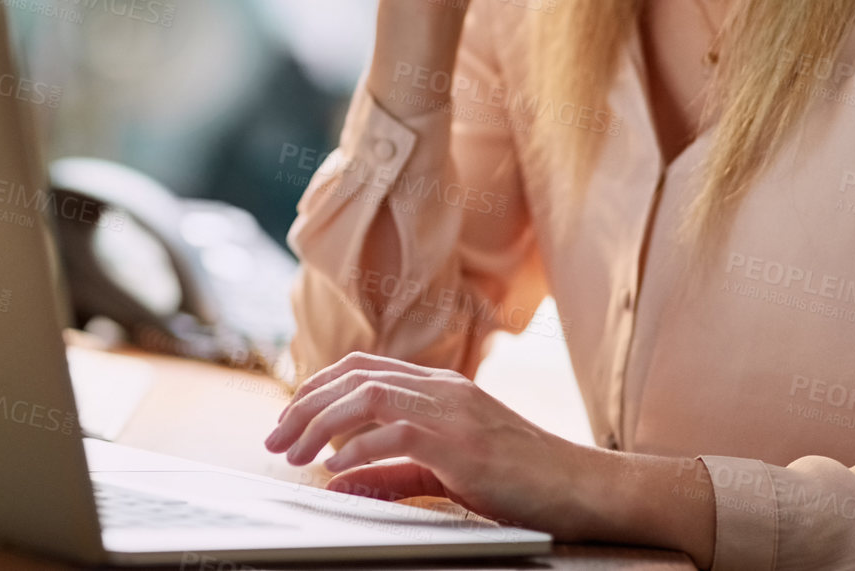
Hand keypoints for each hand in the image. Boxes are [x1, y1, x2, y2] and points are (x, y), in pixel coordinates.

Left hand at [262, 350, 601, 536]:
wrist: (581, 486)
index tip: (287, 418)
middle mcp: (443, 387)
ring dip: (318, 424)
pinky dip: (358, 449)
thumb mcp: (446, 472)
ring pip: (367, 396)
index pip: (364, 367)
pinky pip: (396, 432)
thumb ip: (394, 471)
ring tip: (291, 454)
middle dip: (304, 405)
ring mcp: (454, 409)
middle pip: (355, 376)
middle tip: (273, 438)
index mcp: (440, 386)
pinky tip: (335, 468)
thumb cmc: (520, 481)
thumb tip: (340, 478)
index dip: (318, 387)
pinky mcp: (462, 440)